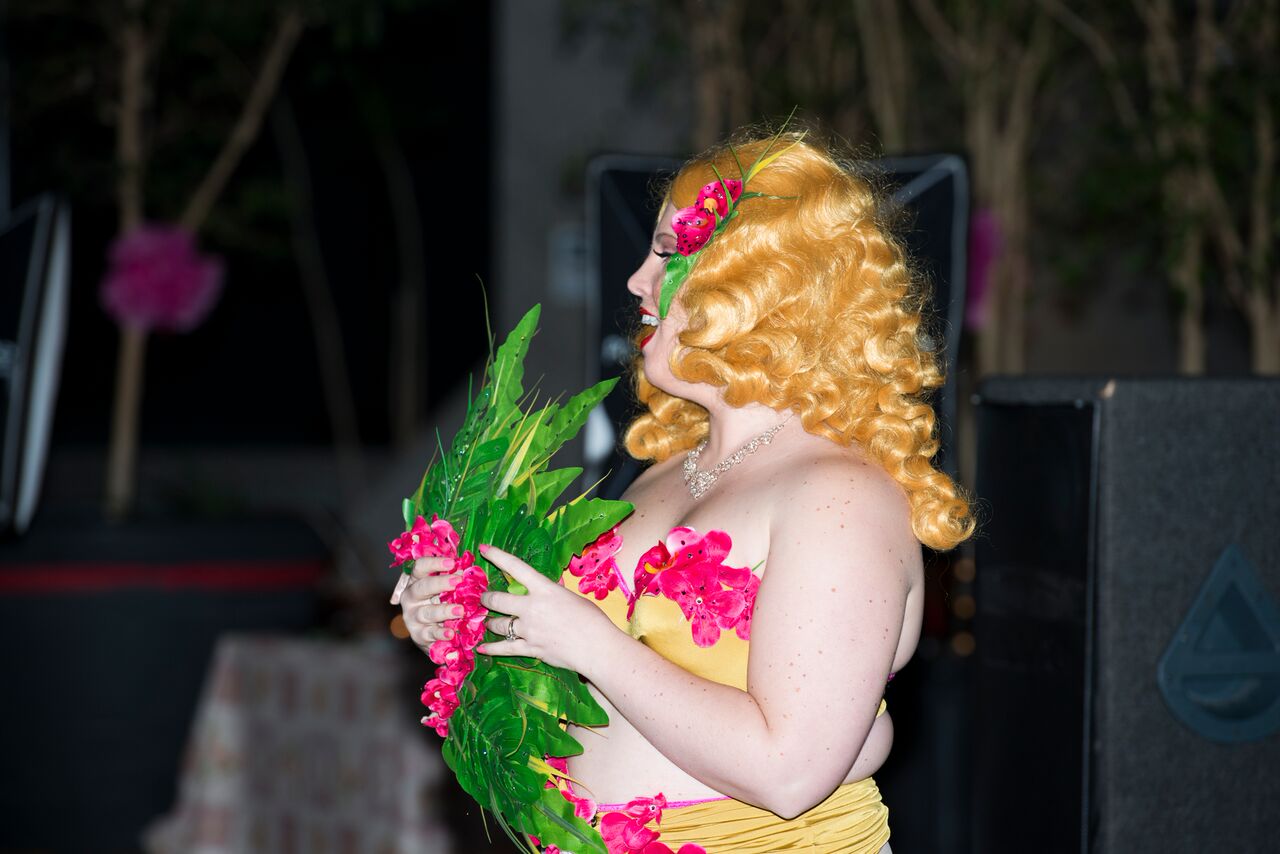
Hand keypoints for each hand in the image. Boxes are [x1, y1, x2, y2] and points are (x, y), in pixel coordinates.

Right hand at [393, 556, 462, 652]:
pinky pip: (430, 633)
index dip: (435, 563)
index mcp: (416, 581)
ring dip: (445, 610)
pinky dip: (441, 634)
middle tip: (458, 581)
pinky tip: (451, 633)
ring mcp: (412, 617)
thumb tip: (467, 570)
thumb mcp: (445, 590)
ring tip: (461, 610)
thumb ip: (453, 579)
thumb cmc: (441, 604)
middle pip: (422, 587)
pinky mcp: (418, 635)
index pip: (420, 567)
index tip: (452, 562)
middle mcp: (410, 597)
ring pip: (427, 612)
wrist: (433, 635)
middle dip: (440, 583)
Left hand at [476, 543, 615, 672]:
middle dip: (487, 599)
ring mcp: (528, 630)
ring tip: (488, 622)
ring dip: (491, 622)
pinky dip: (491, 649)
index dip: (498, 556)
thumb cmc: (592, 619)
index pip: (516, 567)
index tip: (483, 549)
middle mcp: (532, 607)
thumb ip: (554, 592)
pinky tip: (481, 648)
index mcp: (544, 589)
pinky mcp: (530, 649)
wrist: (597, 647)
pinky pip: (505, 648)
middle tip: (485, 598)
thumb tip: (548, 588)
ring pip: (499, 625)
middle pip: (498, 600)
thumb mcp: (572, 597)